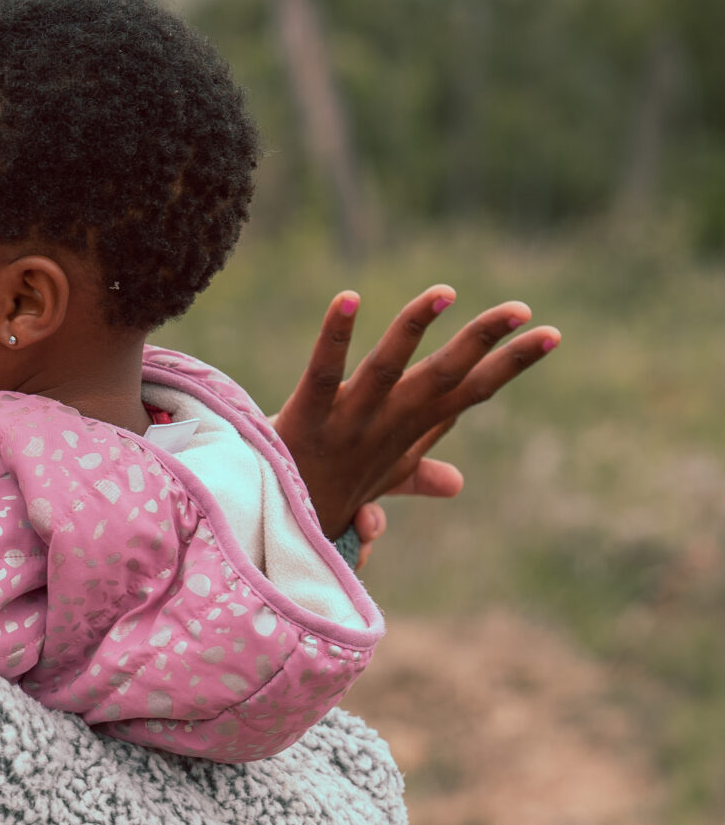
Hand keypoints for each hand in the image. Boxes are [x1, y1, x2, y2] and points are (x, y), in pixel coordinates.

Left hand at [274, 284, 560, 541]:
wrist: (273, 533)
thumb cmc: (325, 497)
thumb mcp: (378, 482)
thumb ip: (415, 472)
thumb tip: (455, 483)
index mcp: (407, 436)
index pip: (468, 393)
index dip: (509, 364)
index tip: (552, 334)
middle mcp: (385, 429)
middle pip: (444, 379)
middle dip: (484, 342)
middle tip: (523, 309)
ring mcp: (346, 425)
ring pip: (388, 369)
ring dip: (415, 329)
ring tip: (443, 291)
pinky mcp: (303, 420)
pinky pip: (321, 373)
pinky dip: (334, 336)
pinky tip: (347, 297)